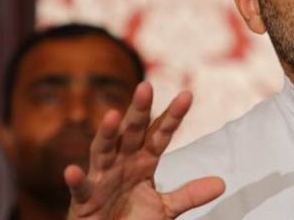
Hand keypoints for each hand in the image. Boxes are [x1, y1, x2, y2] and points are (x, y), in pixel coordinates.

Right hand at [64, 82, 224, 218]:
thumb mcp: (165, 208)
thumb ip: (189, 194)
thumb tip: (222, 183)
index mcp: (143, 162)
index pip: (160, 135)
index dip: (173, 117)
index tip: (187, 95)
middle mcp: (121, 164)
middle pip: (131, 133)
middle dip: (138, 111)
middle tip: (146, 86)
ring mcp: (101, 179)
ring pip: (103, 151)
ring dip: (107, 133)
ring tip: (113, 115)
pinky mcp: (84, 200)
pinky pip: (80, 189)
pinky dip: (76, 180)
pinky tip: (72, 170)